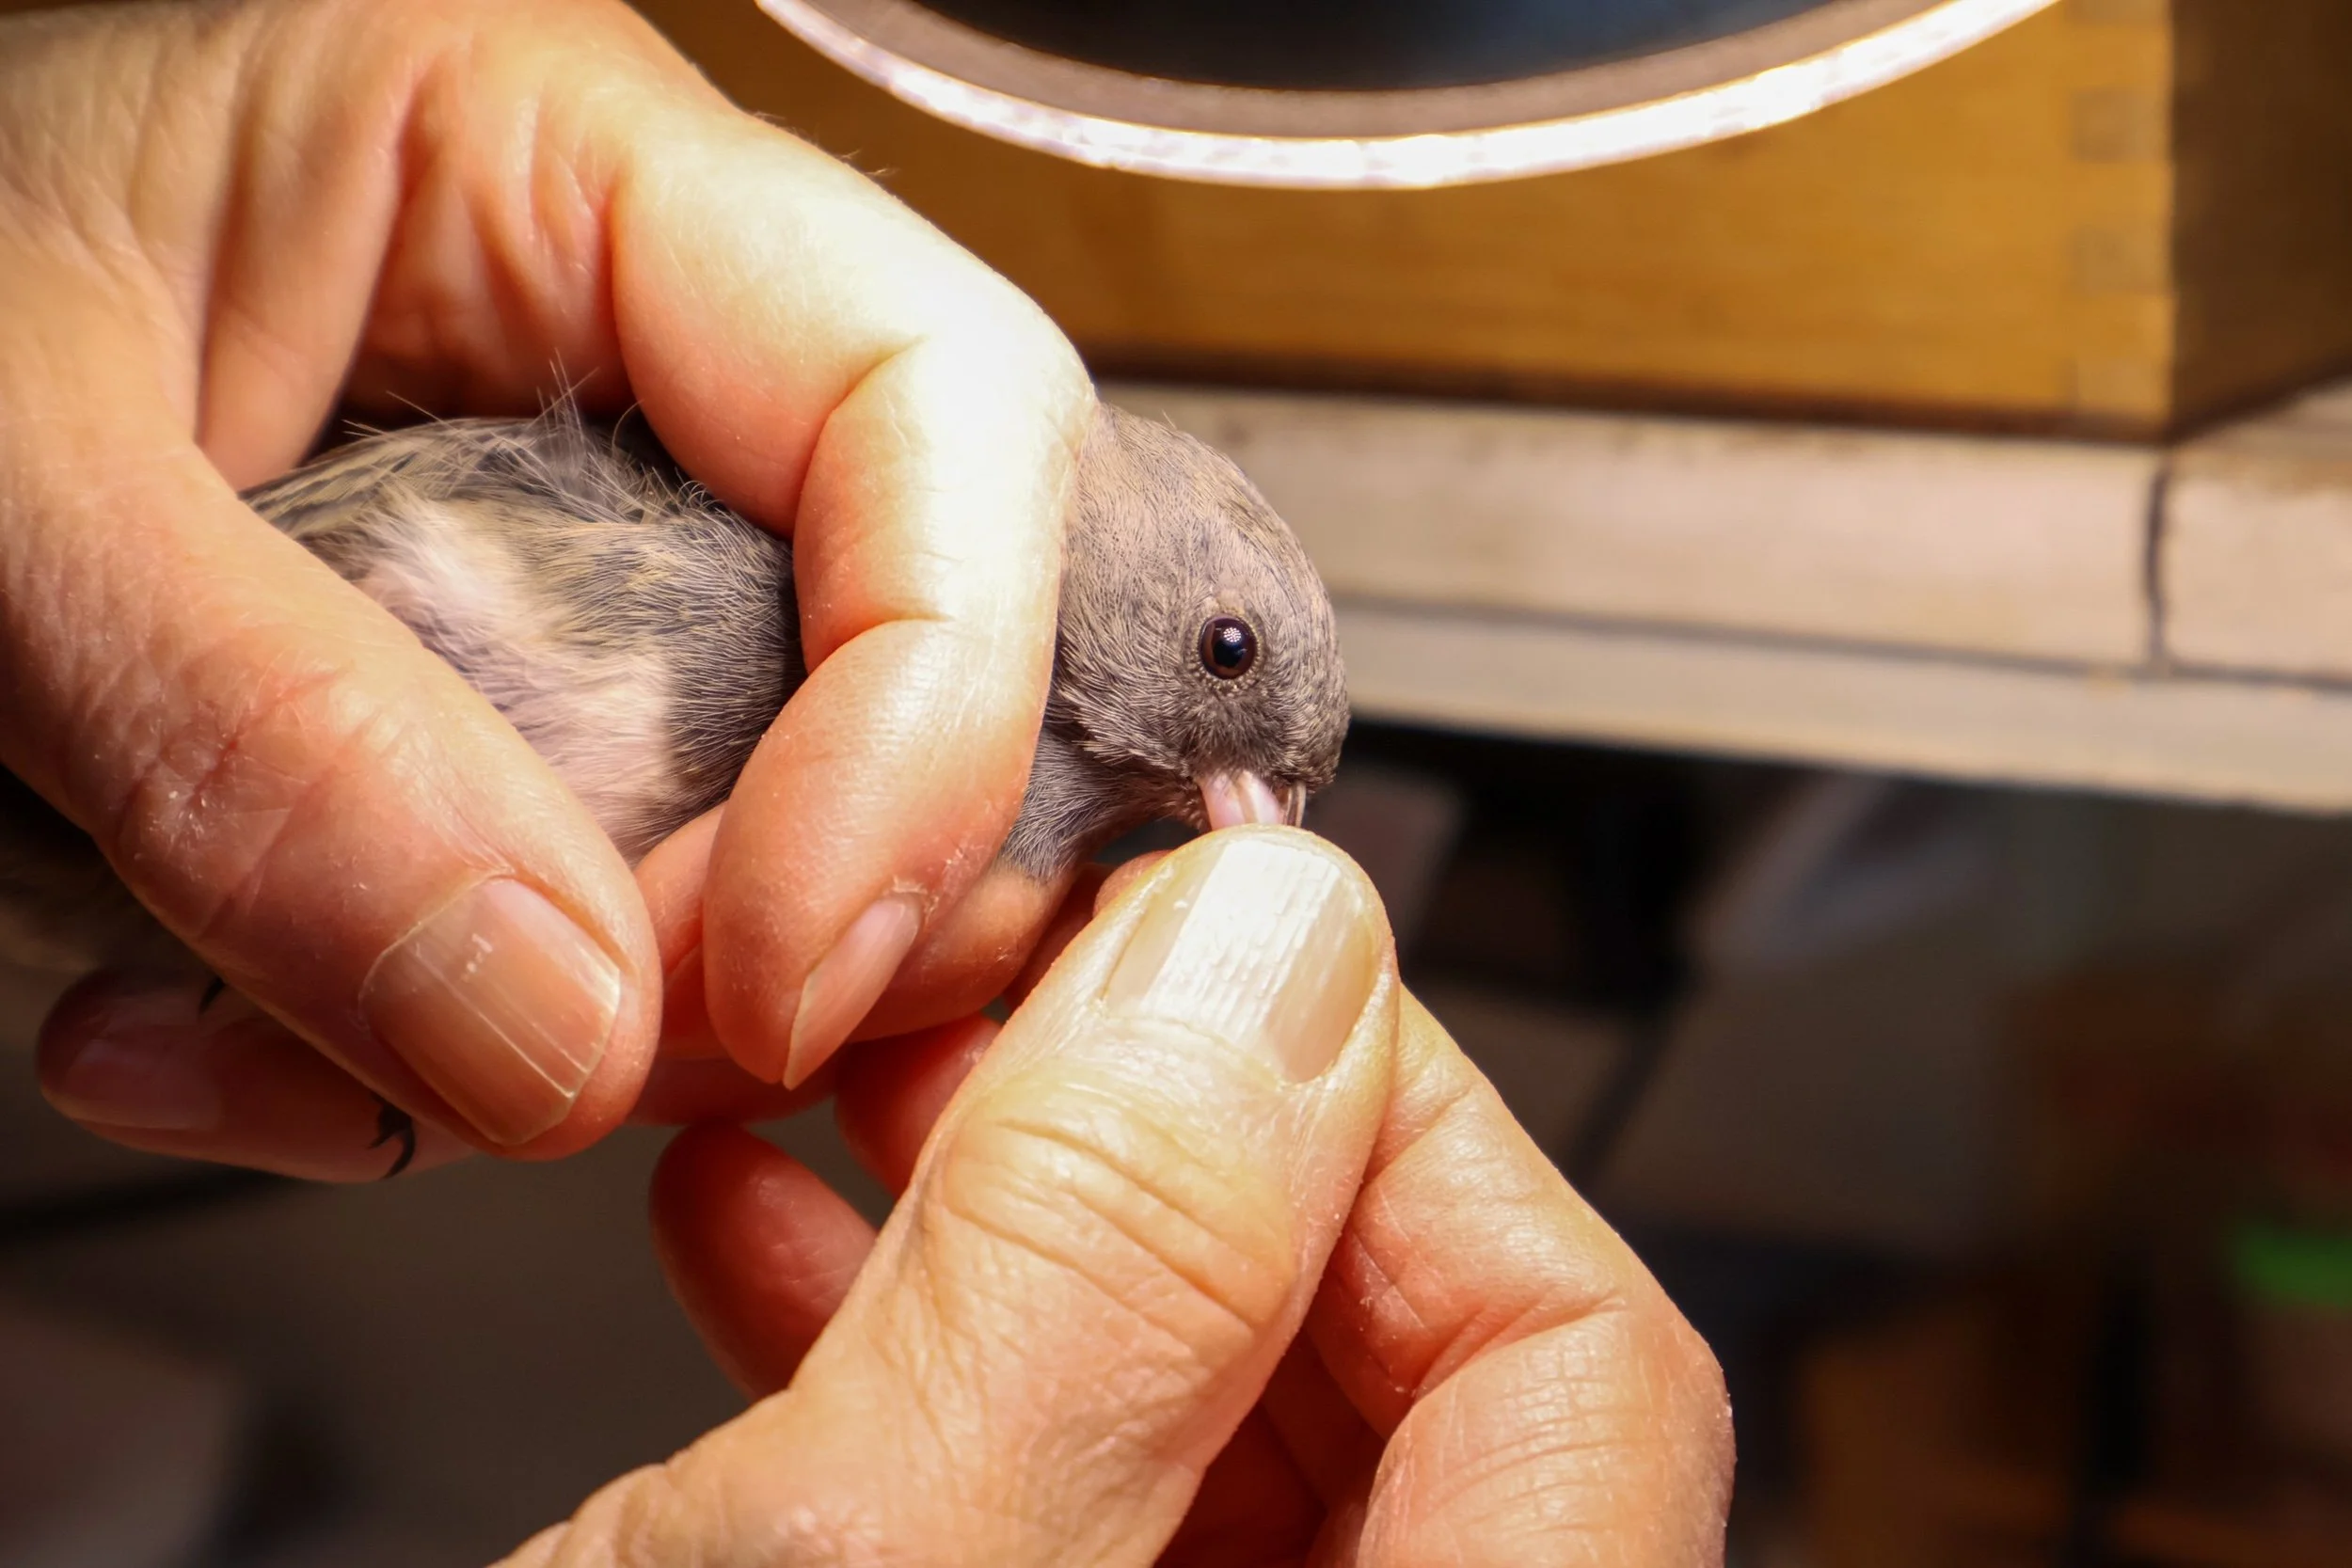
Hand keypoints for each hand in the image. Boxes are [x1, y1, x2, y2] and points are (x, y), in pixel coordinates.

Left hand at [6, 0, 1091, 1176]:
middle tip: (556, 1056)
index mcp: (586, 173)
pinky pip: (655, 919)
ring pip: (817, 838)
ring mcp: (637, 549)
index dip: (938, 719)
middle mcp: (670, 364)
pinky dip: (497, 1047)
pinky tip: (270, 1042)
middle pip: (942, 665)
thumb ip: (260, 730)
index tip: (776, 976)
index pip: (946, 418)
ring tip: (316, 1055)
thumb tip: (559, 1035)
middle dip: (794, 919)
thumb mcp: (3, 458)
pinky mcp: (570, 706)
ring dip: (619, 1021)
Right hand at [535, 830, 1729, 1565]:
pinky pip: (1050, 1491)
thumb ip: (1103, 1266)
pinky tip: (760, 1232)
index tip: (1192, 957)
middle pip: (1392, 1358)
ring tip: (854, 1067)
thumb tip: (1270, 951)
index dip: (1384, 1104)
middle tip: (998, 985)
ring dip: (1018, 1210)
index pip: (1577, 1352)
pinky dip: (925, 1348)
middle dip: (1165, 1128)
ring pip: (1195, 1408)